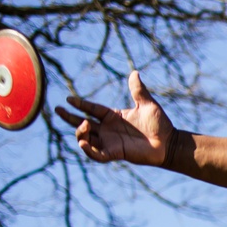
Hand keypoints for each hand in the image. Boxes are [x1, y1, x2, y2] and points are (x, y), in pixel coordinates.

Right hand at [55, 71, 175, 166]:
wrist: (169, 142)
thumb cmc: (159, 124)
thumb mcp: (147, 103)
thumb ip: (138, 89)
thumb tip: (135, 73)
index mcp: (113, 116)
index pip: (92, 109)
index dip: (80, 104)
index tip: (68, 99)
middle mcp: (109, 130)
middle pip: (83, 123)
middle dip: (69, 118)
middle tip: (57, 110)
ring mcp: (111, 142)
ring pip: (86, 139)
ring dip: (80, 132)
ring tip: (84, 125)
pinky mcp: (115, 153)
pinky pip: (97, 154)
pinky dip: (89, 150)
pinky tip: (84, 143)